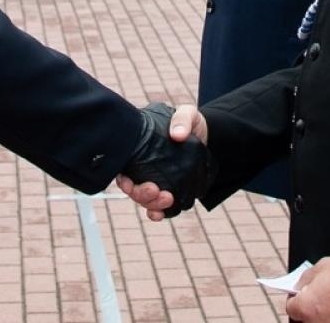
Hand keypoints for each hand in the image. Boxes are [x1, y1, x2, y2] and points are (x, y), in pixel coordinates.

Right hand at [116, 103, 210, 219]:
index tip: (130, 183)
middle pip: (132, 188)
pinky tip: (160, 214)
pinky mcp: (168, 189)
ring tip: (168, 199)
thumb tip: (176, 135)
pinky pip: (158, 205)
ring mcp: (154, 179)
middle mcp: (142, 166)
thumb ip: (182, 119)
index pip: (123, 168)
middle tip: (157, 191)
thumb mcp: (188, 114)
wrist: (206, 136)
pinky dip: (157, 212)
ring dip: (152, 204)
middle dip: (141, 195)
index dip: (123, 180)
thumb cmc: (191, 123)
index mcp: (139, 148)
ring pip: (144, 200)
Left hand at [286, 257, 329, 321]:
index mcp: (305, 308)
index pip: (291, 308)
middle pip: (304, 322)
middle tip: (315, 304)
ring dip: (322, 318)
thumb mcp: (320, 268)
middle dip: (307, 313)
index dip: (296, 299)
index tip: (301, 295)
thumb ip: (305, 280)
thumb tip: (299, 287)